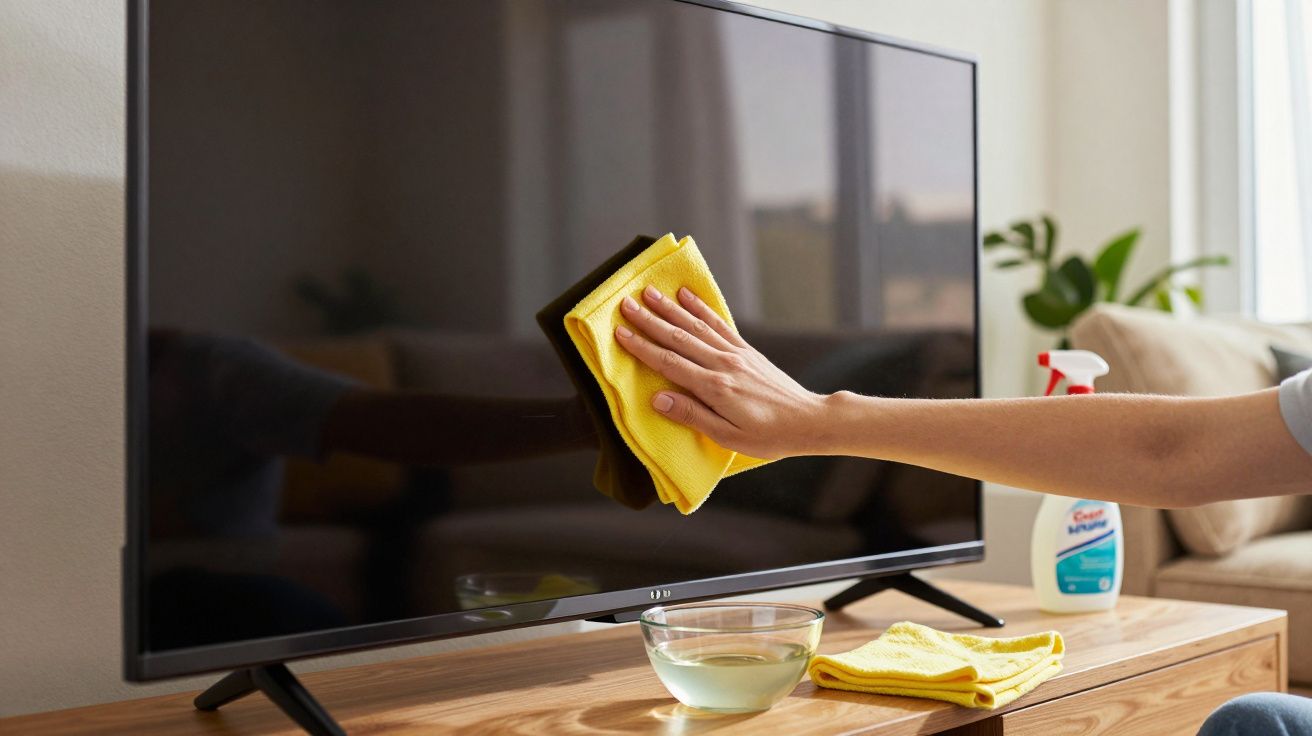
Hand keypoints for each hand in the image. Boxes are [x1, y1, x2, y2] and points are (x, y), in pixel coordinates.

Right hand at [613, 285, 834, 458]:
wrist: (809, 420)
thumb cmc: (768, 436)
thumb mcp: (728, 437)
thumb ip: (692, 416)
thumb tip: (658, 399)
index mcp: (715, 388)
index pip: (670, 363)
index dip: (643, 347)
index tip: (620, 332)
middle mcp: (723, 364)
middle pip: (679, 338)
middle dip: (650, 320)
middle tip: (626, 303)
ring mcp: (736, 354)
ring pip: (696, 326)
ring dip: (670, 308)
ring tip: (649, 292)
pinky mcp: (746, 350)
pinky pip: (719, 324)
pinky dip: (701, 308)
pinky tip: (687, 296)